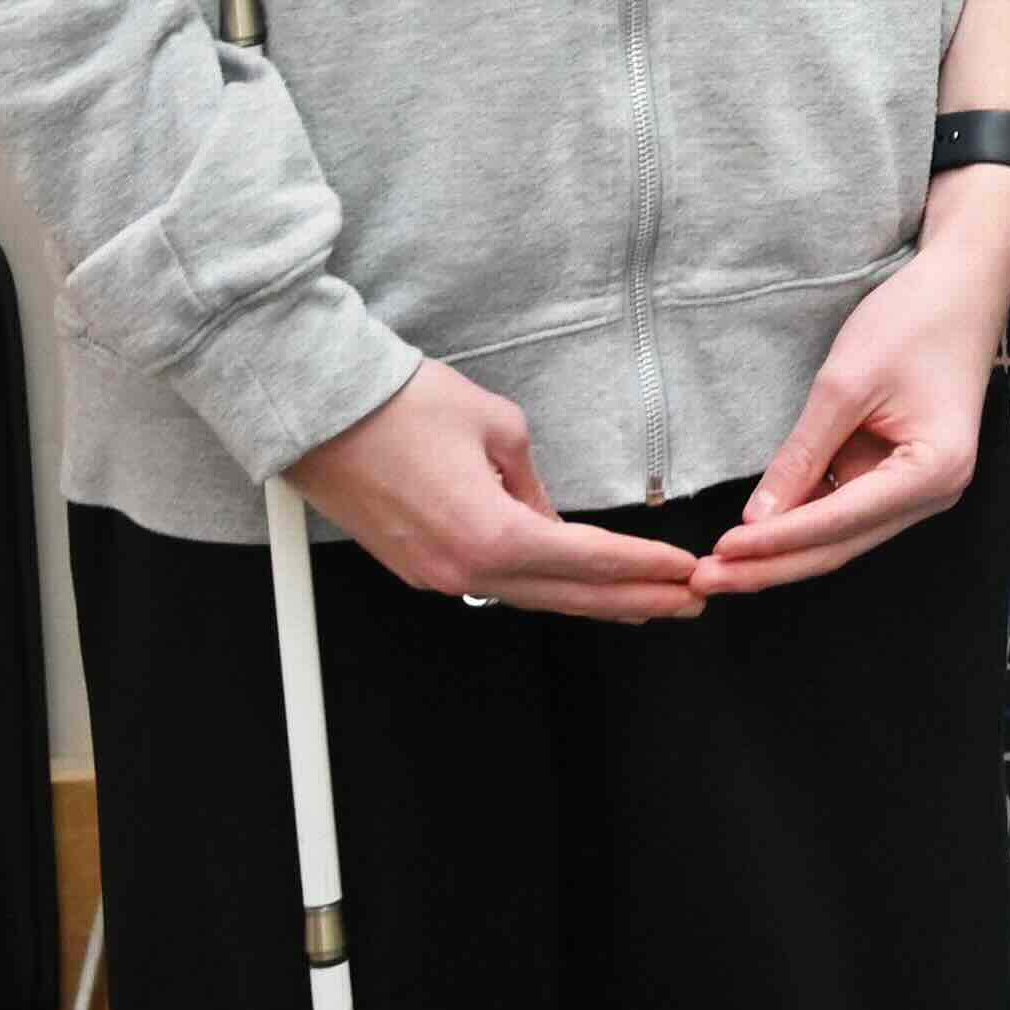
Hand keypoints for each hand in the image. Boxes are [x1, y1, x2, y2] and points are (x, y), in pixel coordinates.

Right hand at [288, 358, 709, 620]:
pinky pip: (496, 584)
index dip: (643, 568)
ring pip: (532, 596)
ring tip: (646, 600)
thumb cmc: (404, 408)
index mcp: (491, 536)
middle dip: (634, 599)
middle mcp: (463, 569)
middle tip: (688, 600)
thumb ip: (534, 482)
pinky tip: (573, 583)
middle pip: (566, 595)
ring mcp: (436, 575)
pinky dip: (544, 585)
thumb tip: (547, 516)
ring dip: (592, 598)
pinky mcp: (418, 567)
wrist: (321, 413)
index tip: (685, 571)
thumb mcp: (499, 427)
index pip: (587, 560)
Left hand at [694, 176, 1009, 594]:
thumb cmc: (913, 321)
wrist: (961, 284)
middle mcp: (936, 493)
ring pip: (841, 537)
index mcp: (934, 470)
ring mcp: (922, 488)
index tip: (717, 553)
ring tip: (719, 569)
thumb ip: (802, 455)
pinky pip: (845, 512)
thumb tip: (755, 520)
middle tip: (704, 582)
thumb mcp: (846, 384)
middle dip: (770, 566)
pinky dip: (801, 526)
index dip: (774, 542)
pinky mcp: (904, 476)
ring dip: (781, 554)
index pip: (839, 522)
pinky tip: (755, 538)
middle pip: (839, 546)